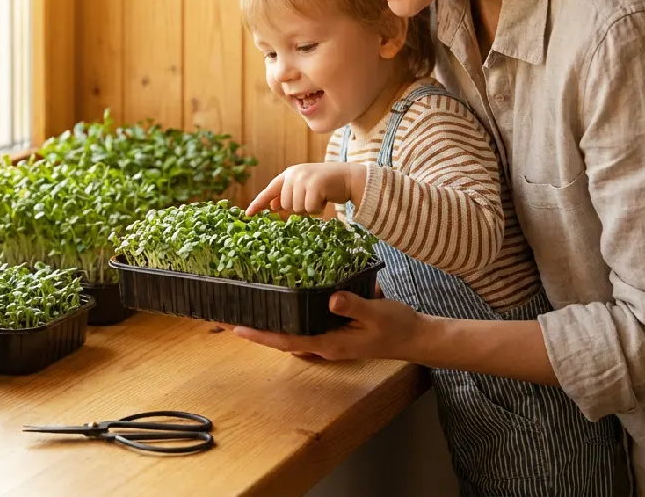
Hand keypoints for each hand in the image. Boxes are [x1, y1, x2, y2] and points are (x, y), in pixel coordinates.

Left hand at [232, 291, 421, 361]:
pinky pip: (303, 327)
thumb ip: (354, 305)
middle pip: (283, 340)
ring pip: (291, 334)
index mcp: (330, 344)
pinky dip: (287, 317)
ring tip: (246, 308)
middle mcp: (323, 345)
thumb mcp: (377, 313)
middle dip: (257, 330)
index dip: (262, 335)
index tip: (237, 328)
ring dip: (270, 324)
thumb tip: (331, 298)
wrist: (415, 337)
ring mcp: (327, 340)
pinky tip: (279, 304)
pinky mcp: (333, 332)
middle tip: (229, 317)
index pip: (288, 341)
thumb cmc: (397, 326)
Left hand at [245, 163, 366, 216]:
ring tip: (319, 197)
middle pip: (285, 205)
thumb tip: (272, 206)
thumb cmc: (326, 186)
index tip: (248, 214)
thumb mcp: (304, 188)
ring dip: (309, 209)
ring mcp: (304, 179)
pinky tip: (325, 199)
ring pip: (296, 209)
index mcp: (288, 174)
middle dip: (298, 208)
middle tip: (312, 198)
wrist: (349, 178)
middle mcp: (294, 174)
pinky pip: (310, 209)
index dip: (258, 203)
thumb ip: (288, 195)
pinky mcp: (315, 185)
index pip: (270, 190)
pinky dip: (318, 209)